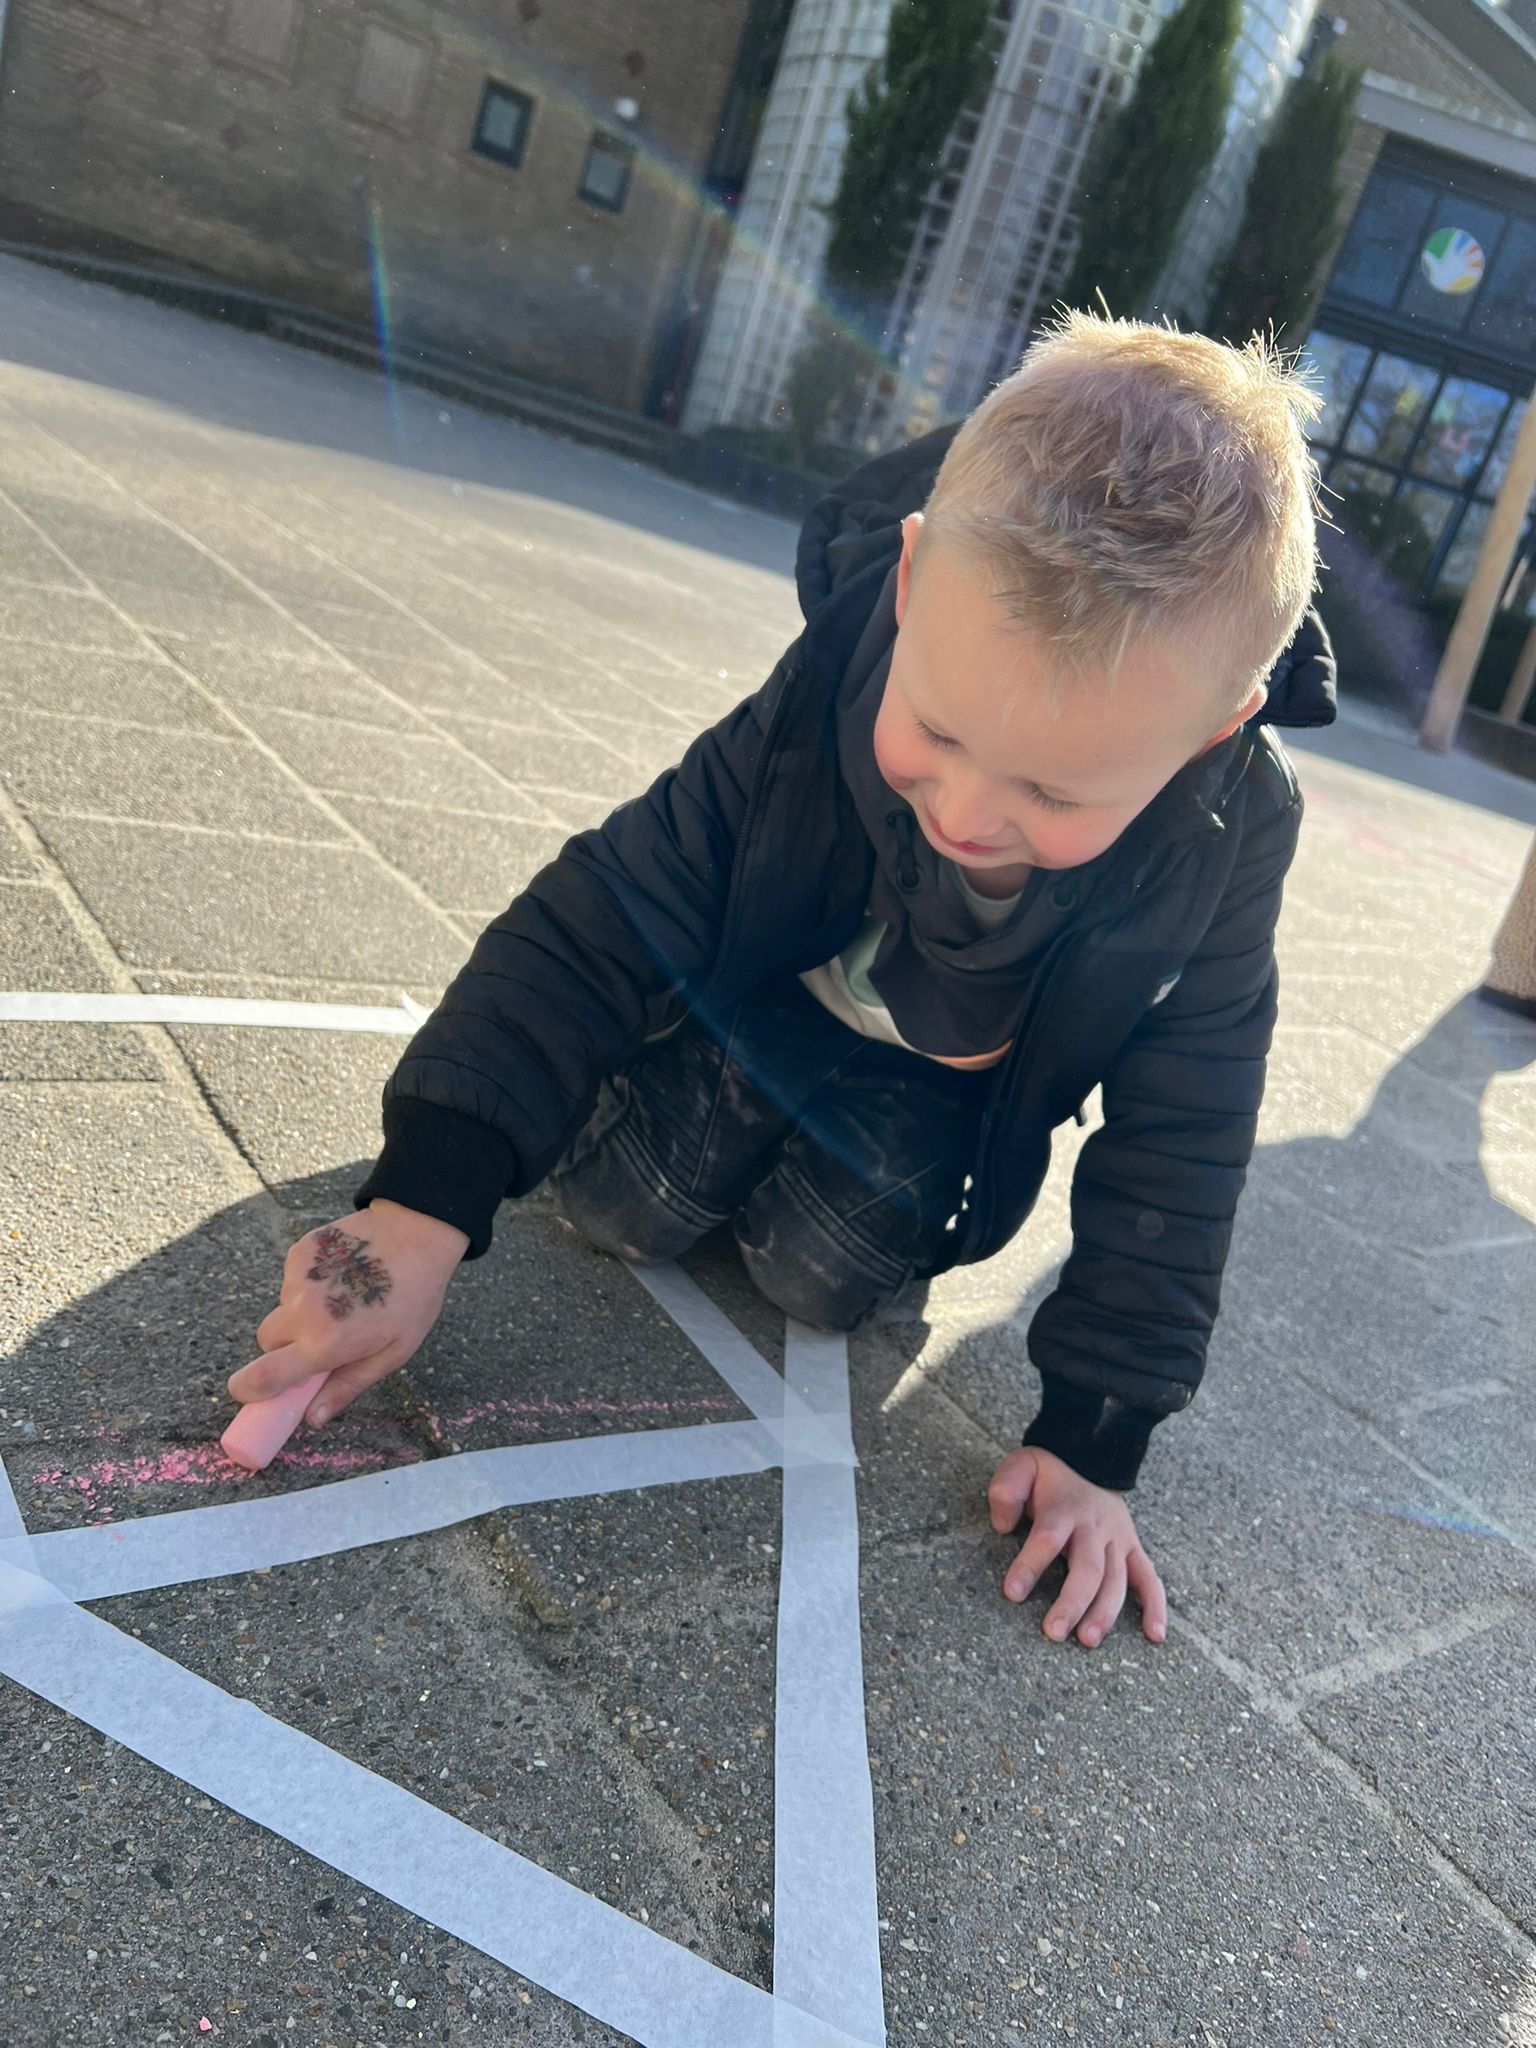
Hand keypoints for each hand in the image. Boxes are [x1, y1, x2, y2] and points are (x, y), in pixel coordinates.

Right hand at [228, 1201, 467, 1426]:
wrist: (417, 1232)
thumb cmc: (413, 1298)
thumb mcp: (392, 1352)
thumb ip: (348, 1386)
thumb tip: (312, 1418)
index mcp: (325, 1343)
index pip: (264, 1376)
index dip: (247, 1389)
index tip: (246, 1393)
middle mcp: (304, 1311)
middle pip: (267, 1340)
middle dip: (284, 1346)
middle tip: (320, 1339)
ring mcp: (298, 1278)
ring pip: (282, 1308)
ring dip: (301, 1311)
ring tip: (345, 1298)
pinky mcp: (298, 1251)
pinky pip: (292, 1279)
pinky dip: (310, 1282)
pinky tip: (342, 1273)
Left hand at [988, 1446, 1166, 1647]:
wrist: (1093, 1460)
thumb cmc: (1051, 1476)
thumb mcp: (1023, 1468)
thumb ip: (1007, 1490)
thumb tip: (1002, 1526)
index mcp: (1065, 1508)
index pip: (1048, 1538)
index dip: (1030, 1566)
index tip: (1013, 1593)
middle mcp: (1095, 1527)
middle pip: (1088, 1568)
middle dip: (1072, 1602)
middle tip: (1053, 1631)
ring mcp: (1118, 1540)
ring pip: (1117, 1580)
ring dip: (1104, 1612)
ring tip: (1087, 1639)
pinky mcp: (1134, 1550)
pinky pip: (1150, 1580)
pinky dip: (1155, 1607)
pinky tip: (1154, 1635)